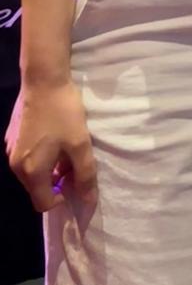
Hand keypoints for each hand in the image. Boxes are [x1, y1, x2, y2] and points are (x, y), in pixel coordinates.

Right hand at [6, 80, 97, 213]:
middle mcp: (15, 165)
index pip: (43, 204)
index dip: (63, 199)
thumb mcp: (80, 144)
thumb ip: (85, 175)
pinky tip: (54, 137)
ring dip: (50, 168)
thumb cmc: (63, 113)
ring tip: (67, 148)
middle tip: (75, 163)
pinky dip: (41, 156)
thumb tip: (88, 202)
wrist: (43, 79)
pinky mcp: (12, 137)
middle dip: (57, 182)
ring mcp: (11, 150)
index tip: (77, 182)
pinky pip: (27, 157)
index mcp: (31, 171)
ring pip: (32, 172)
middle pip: (37, 188)